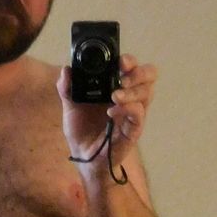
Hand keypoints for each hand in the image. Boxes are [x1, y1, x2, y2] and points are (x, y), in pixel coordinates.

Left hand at [58, 54, 156, 170]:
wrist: (83, 156)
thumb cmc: (82, 129)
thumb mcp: (70, 106)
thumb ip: (67, 88)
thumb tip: (66, 70)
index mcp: (116, 85)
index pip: (133, 66)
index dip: (130, 60)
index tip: (119, 61)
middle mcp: (130, 96)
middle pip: (149, 75)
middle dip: (139, 72)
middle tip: (122, 77)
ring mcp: (133, 113)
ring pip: (148, 93)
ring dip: (132, 91)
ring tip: (115, 96)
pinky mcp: (133, 130)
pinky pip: (139, 115)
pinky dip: (128, 109)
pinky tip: (112, 111)